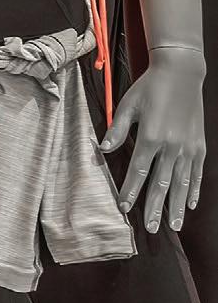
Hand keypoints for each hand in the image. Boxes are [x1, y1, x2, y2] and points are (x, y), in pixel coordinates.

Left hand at [101, 49, 206, 233]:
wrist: (182, 73)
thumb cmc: (150, 88)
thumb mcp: (128, 105)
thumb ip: (117, 129)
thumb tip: (103, 149)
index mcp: (152, 137)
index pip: (139, 171)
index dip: (131, 191)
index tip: (124, 208)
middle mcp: (172, 146)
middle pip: (162, 184)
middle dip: (155, 208)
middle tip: (152, 229)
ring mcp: (189, 148)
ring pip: (182, 183)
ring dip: (176, 205)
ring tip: (173, 225)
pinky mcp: (200, 146)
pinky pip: (197, 173)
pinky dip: (193, 190)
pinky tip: (189, 203)